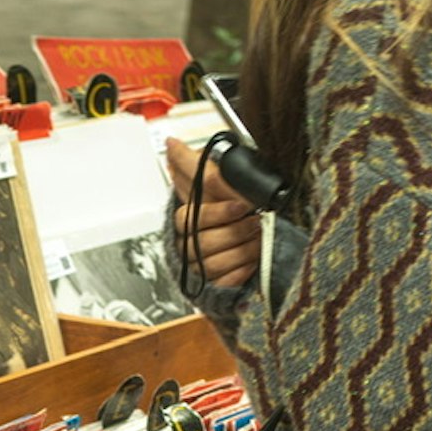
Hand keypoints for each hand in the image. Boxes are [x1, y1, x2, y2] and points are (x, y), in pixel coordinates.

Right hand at [163, 135, 259, 291]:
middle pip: (204, 241)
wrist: (239, 245)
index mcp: (185, 219)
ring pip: (215, 263)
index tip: (242, 205)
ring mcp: (197, 268)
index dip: (219, 211)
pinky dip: (243, 269)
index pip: (193, 216)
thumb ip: (194, 166)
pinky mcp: (211, 286)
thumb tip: (172, 144)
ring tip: (259, 239)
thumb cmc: (226, 213)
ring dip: (243, 250)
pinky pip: (225, 282)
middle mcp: (186, 245)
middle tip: (257, 221)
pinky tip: (254, 259)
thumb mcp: (214, 187)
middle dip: (236, 231)